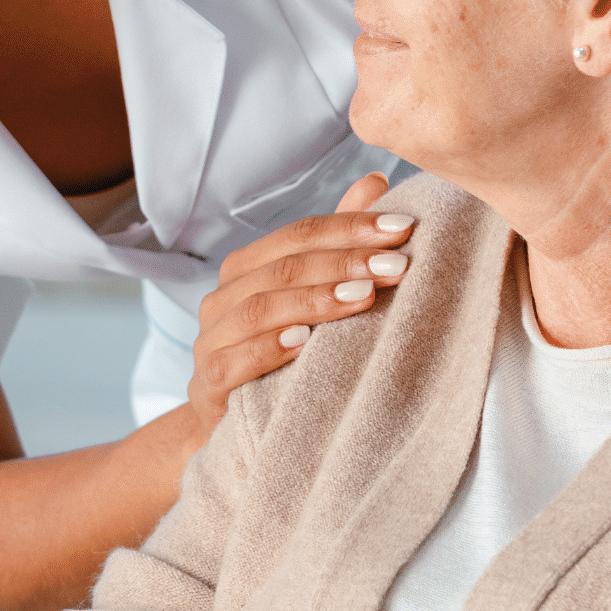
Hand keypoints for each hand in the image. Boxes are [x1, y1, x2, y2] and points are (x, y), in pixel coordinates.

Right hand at [185, 172, 414, 435]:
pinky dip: (269, 348)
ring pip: (260, 308)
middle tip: (396, 264)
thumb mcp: (314, 299)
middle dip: (344, 262)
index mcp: (247, 268)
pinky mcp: (206, 385)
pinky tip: (306, 342)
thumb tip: (377, 182)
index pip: (299, 234)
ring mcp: (210, 340)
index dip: (350, 227)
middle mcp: (222, 298)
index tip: (404, 229)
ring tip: (364, 297)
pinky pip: (233, 361)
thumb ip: (339, 243)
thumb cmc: (284, 356)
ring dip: (315, 300)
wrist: (235, 429)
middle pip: (283, 267)